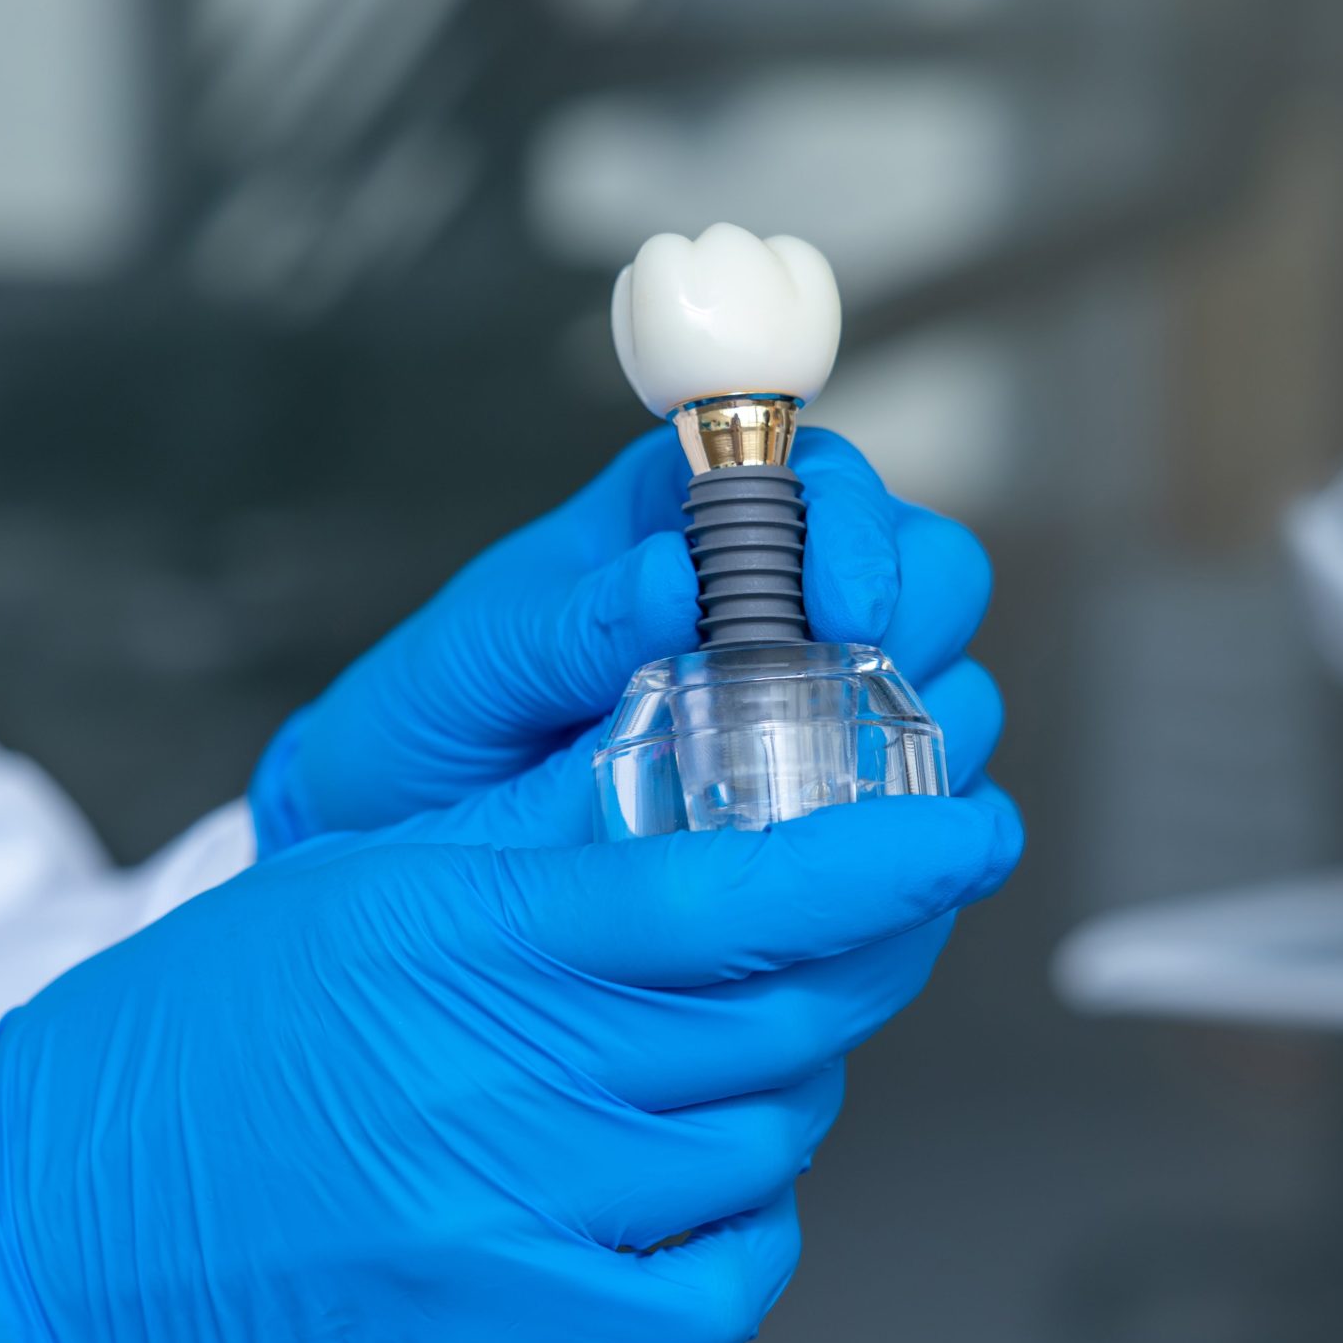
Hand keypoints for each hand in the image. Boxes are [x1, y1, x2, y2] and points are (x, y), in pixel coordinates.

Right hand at [0, 789, 1021, 1342]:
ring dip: (780, 1076)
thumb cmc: (180, 1047)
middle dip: (853, 951)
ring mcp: (516, 1225)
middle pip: (778, 1018)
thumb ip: (541, 830)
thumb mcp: (359, 881)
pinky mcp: (517, 1332)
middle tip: (857, 905)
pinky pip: (717, 1274)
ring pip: (765, 1138)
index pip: (732, 893)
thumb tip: (691, 746)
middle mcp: (501, 1087)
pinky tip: (682, 1161)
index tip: (965, 824)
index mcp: (463, 942)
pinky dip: (736, 1211)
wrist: (40, 1236)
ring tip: (708, 1038)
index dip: (882, 857)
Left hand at [251, 428, 994, 852]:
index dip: (859, 529)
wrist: (393, 846)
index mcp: (686, 522)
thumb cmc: (429, 727)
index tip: (844, 601)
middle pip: (926, 571)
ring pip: (948, 684)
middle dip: (920, 624)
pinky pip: (918, 801)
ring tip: (844, 786)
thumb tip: (664, 578)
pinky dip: (913, 826)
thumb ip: (561, 623)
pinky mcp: (823, 806)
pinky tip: (855, 859)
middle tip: (865, 690)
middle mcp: (770, 602)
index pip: (825, 483)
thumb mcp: (469, 665)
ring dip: (927, 729)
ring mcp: (809, 705)